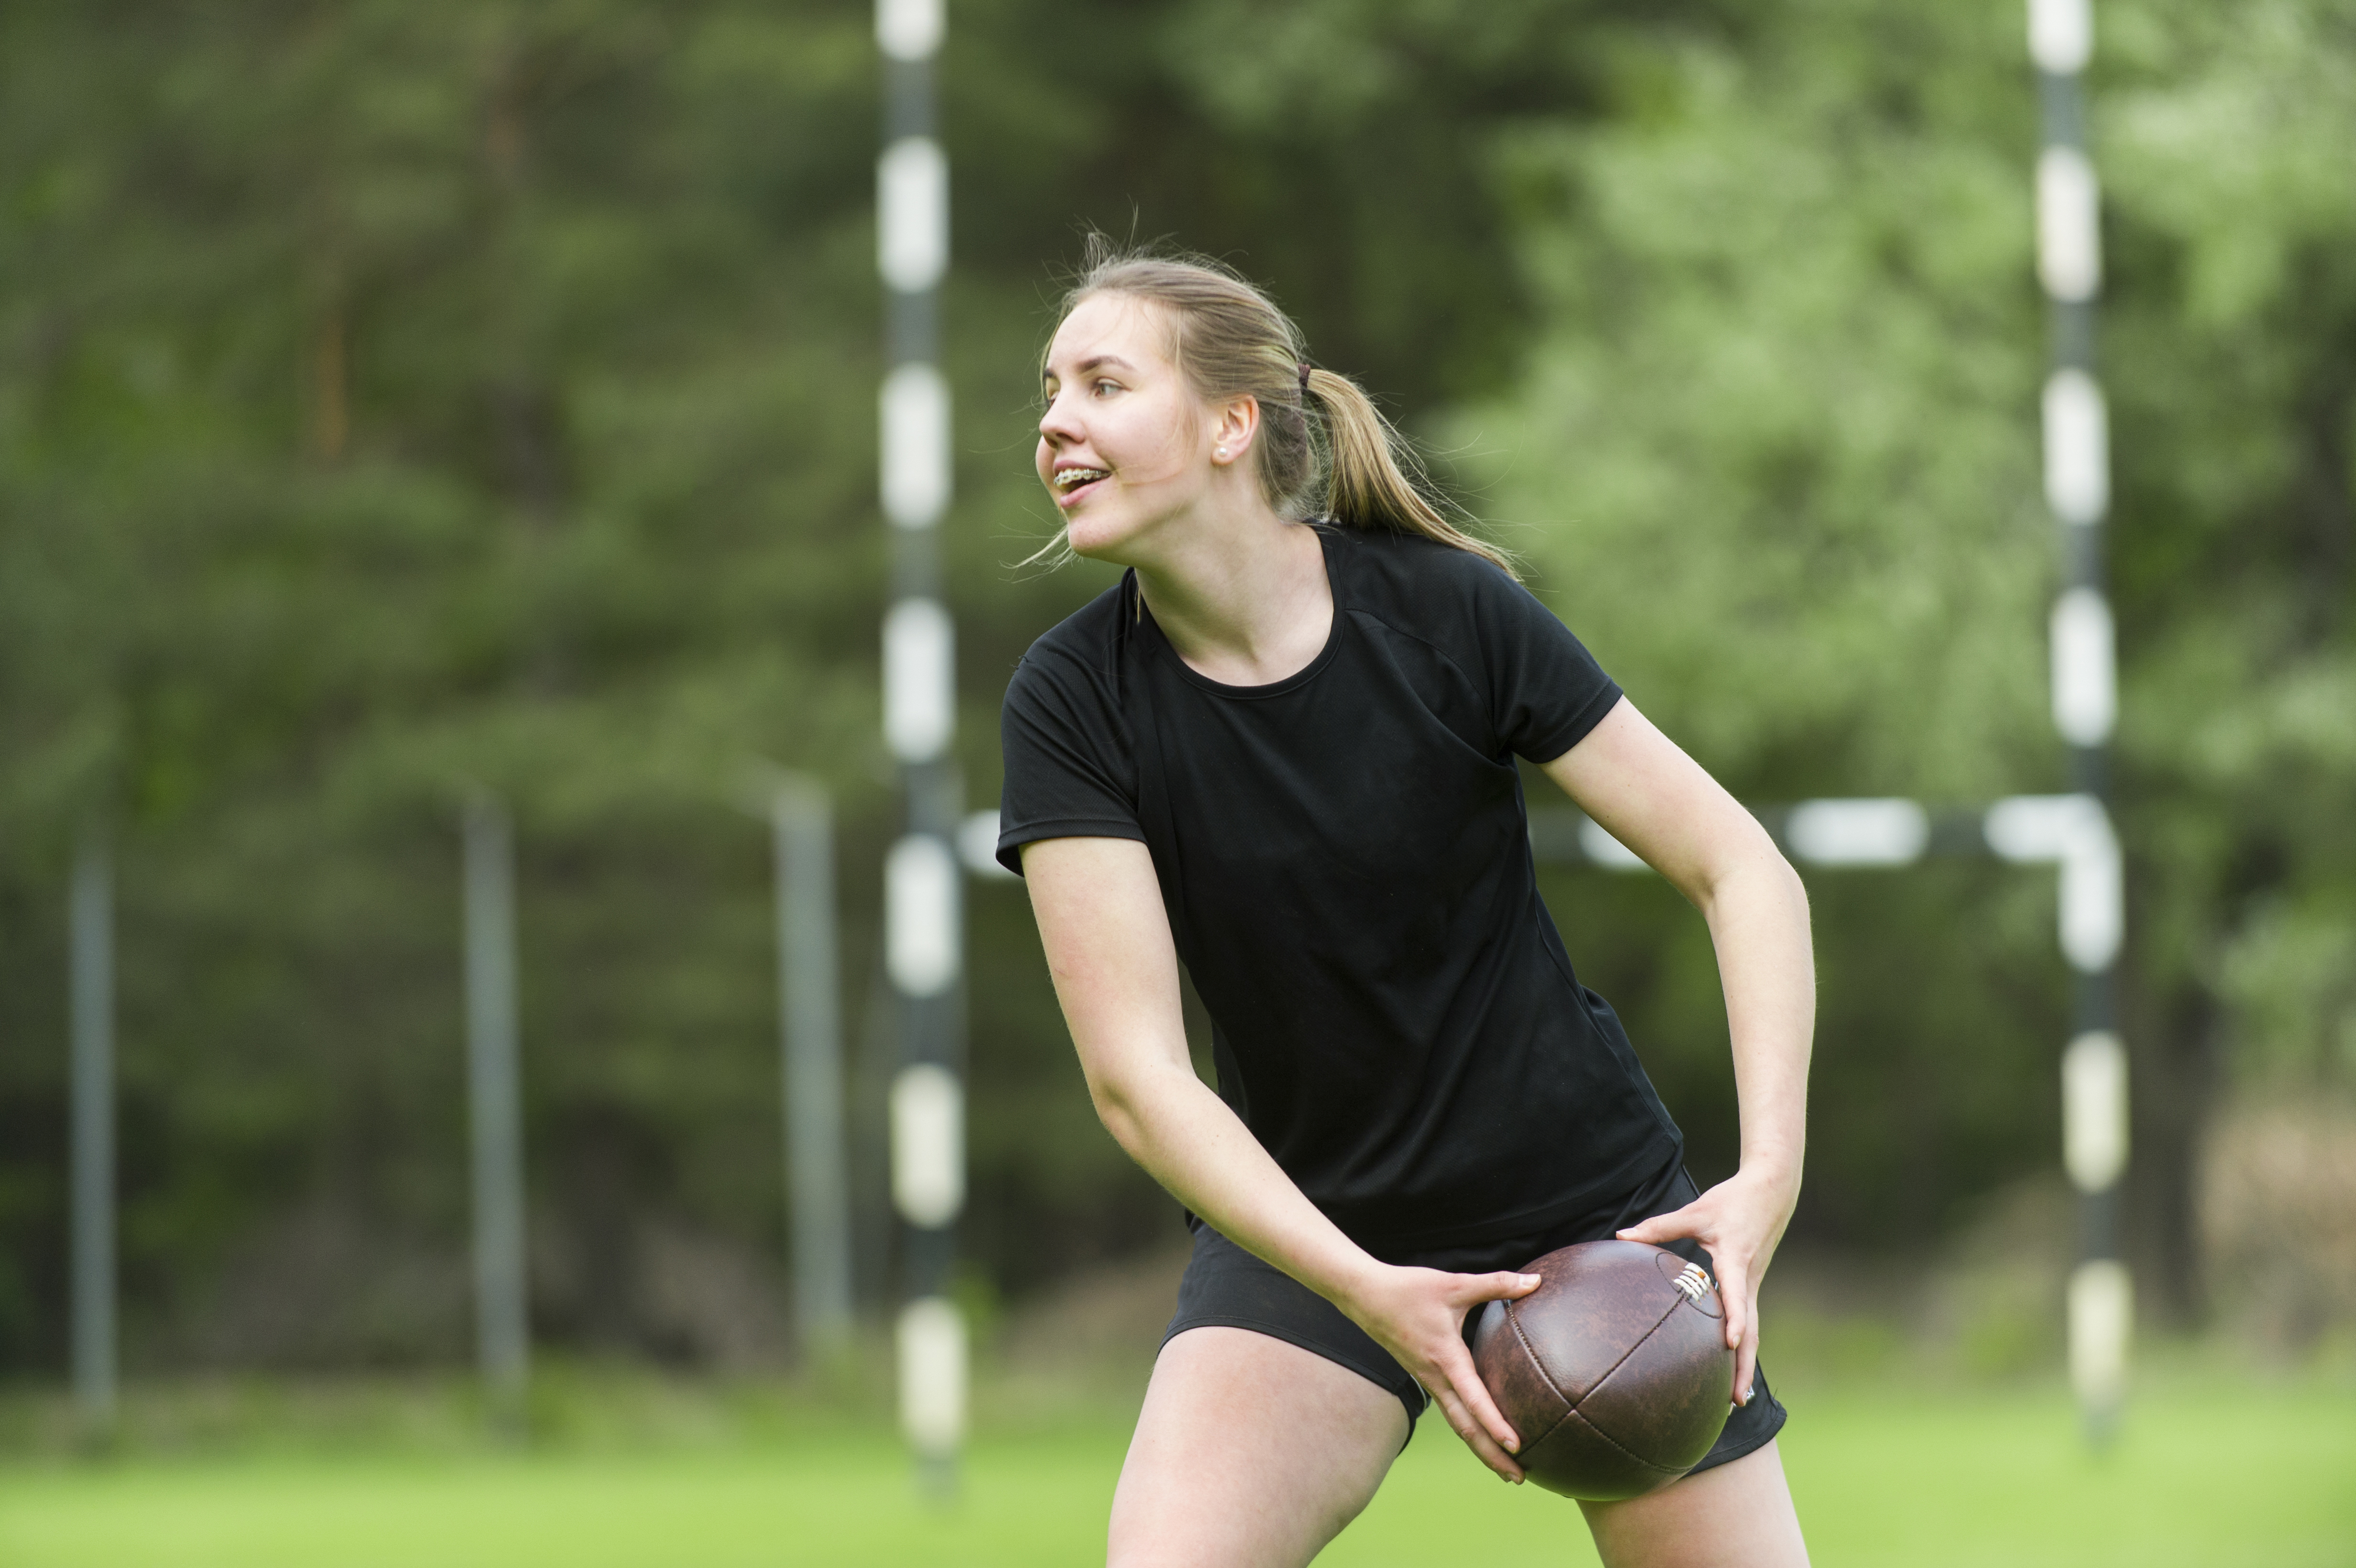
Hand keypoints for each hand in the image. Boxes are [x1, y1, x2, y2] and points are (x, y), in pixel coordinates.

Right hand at [1339, 1263, 1541, 1481]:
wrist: (1363, 1295)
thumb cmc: (1408, 1288)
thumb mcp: (1455, 1283)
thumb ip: (1496, 1284)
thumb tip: (1536, 1281)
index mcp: (1445, 1357)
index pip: (1473, 1398)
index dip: (1494, 1423)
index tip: (1516, 1445)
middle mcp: (1435, 1376)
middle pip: (1465, 1427)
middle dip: (1491, 1455)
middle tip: (1518, 1478)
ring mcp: (1428, 1380)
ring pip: (1457, 1423)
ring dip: (1480, 1447)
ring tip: (1505, 1469)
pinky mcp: (1424, 1376)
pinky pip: (1449, 1410)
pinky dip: (1468, 1428)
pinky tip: (1481, 1432)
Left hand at [1615, 1165, 1797, 1409]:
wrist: (1772, 1190)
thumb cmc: (1732, 1201)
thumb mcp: (1695, 1211)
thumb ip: (1659, 1226)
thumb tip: (1622, 1236)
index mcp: (1735, 1261)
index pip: (1738, 1295)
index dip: (1736, 1320)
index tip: (1730, 1345)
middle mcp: (1749, 1278)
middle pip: (1752, 1331)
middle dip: (1745, 1367)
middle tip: (1735, 1401)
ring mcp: (1753, 1283)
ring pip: (1753, 1330)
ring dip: (1746, 1363)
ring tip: (1736, 1398)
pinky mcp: (1751, 1283)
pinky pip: (1749, 1320)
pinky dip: (1743, 1345)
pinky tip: (1731, 1363)